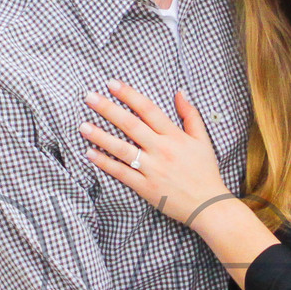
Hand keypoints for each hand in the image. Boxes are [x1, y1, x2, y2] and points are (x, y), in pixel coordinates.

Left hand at [79, 81, 228, 226]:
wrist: (208, 205)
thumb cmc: (205, 171)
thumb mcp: (202, 139)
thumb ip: (190, 114)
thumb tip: (179, 92)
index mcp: (174, 136)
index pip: (148, 109)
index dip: (129, 95)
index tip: (111, 84)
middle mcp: (162, 150)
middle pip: (131, 125)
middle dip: (108, 109)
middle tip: (89, 97)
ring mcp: (153, 169)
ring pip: (122, 149)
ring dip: (100, 136)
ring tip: (82, 126)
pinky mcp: (145, 187)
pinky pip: (121, 173)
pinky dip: (105, 163)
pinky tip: (90, 153)